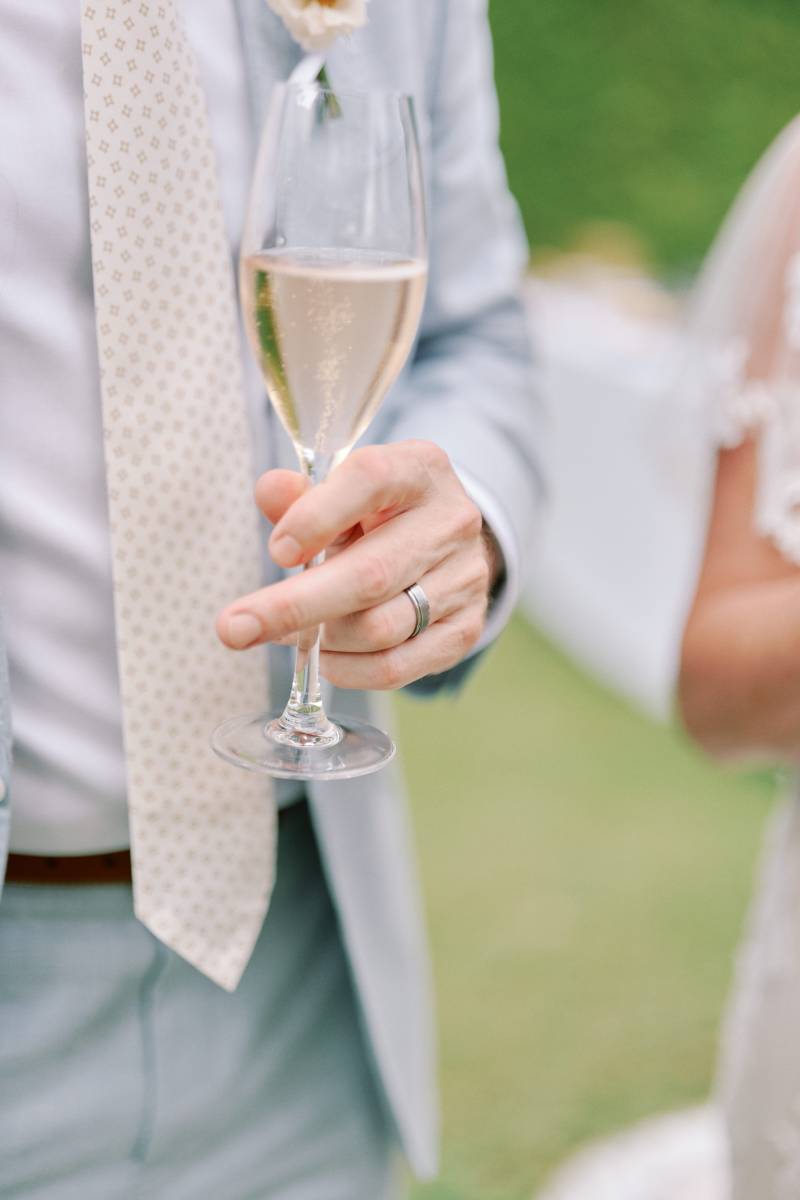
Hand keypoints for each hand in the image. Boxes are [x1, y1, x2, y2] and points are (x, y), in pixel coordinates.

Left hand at [216, 441, 498, 689]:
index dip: (316, 516)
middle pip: (371, 573)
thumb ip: (302, 496)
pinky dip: (347, 670)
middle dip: (294, 606)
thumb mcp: (342, 494)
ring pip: (380, 628)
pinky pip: (396, 666)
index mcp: (419, 470)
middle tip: (234, 628)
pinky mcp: (465, 629)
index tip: (276, 552)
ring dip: (322, 638)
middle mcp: (452, 521)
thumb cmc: (379, 515)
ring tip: (291, 633)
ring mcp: (465, 579)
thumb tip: (270, 491)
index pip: (370, 480)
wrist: (446, 546)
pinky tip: (325, 657)